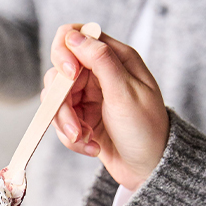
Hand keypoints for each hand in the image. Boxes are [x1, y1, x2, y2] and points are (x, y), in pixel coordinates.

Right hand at [44, 24, 168, 190]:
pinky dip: (72, 137)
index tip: (69, 74)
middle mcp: (100, 73)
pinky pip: (61, 120)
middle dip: (63, 103)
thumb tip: (74, 35)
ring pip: (56, 99)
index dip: (64, 51)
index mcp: (116, 58)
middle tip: (75, 128)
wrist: (149, 170)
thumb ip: (100, 61)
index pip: (75, 35)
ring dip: (67, 124)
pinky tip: (92, 148)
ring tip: (86, 142)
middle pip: (59, 73)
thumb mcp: (125, 93)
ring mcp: (89, 95)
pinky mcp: (82, 117)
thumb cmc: (146, 130)